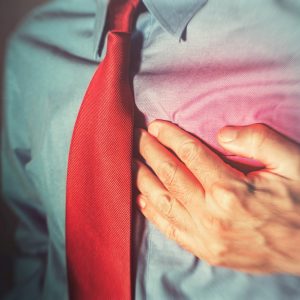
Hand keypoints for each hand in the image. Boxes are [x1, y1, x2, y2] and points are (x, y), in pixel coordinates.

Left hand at [135, 120, 299, 274]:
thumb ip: (256, 139)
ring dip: (144, 179)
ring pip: (162, 202)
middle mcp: (212, 217)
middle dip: (150, 152)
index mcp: (231, 192)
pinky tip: (143, 198)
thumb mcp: (292, 161)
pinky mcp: (208, 252)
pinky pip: (170, 229)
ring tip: (133, 162)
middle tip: (138, 138)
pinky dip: (153, 212)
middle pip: (169, 175)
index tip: (156, 125)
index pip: (189, 154)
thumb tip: (220, 134)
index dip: (169, 136)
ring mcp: (207, 238)